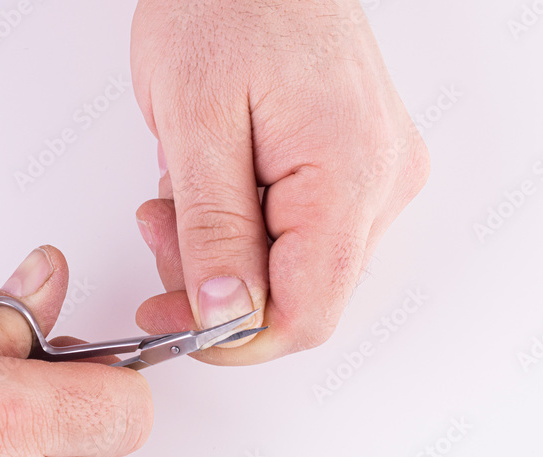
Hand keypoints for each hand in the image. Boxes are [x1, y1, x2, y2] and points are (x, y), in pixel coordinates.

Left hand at [131, 0, 429, 363]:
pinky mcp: (356, 164)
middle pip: (300, 294)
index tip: (173, 321)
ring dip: (224, 249)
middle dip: (217, 282)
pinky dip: (244, 222)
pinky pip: (299, 229)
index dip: (235, 337)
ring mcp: (375, 173)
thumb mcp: (194, 119)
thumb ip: (213, 226)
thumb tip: (224, 313)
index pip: (306, 314)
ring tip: (178, 191)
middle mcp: (381, 182)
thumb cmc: (224, 2)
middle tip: (160, 228)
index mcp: (350, 173)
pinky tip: (213, 181)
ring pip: (295, 265)